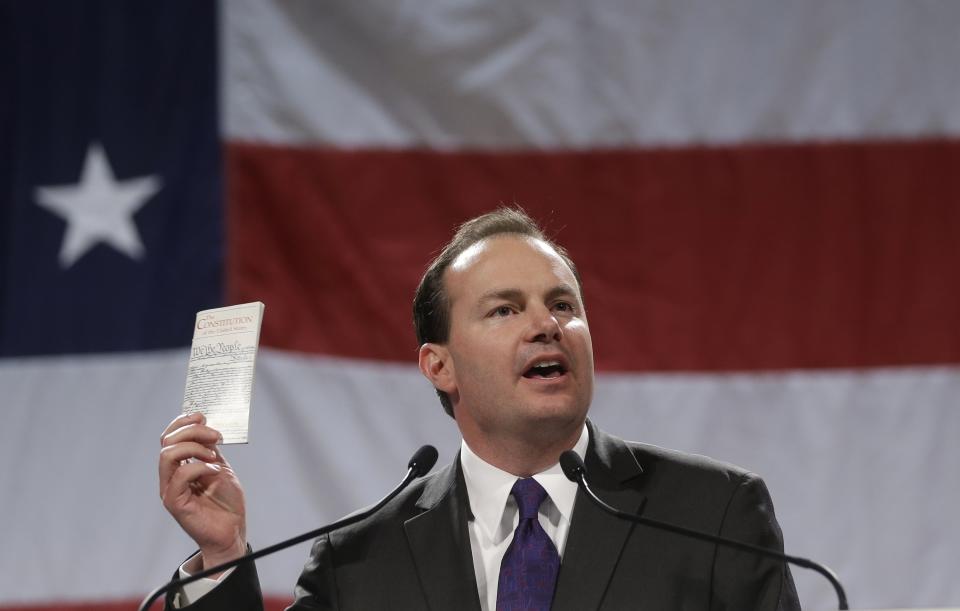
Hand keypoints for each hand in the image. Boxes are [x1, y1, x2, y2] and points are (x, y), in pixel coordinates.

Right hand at [159, 413, 246, 569]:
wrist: (232, 530)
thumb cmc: (226, 503)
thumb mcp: (220, 467)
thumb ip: (210, 449)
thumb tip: (205, 427)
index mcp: (179, 466)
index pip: (169, 437)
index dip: (182, 422)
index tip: (202, 417)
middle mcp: (170, 477)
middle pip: (167, 442)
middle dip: (192, 431)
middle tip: (216, 436)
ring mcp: (170, 489)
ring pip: (167, 455)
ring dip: (194, 448)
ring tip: (214, 455)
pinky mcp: (175, 502)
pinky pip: (180, 475)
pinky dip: (200, 466)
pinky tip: (215, 472)